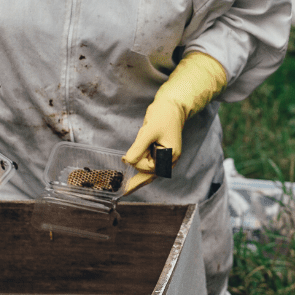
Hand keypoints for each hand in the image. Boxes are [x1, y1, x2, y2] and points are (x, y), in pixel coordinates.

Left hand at [120, 52, 227, 195]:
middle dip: (136, 175)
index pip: (149, 168)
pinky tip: (132, 168)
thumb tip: (127, 162)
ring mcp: (165, 156)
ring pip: (147, 168)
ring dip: (138, 163)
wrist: (172, 104)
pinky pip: (148, 162)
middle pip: (149, 174)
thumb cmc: (164, 116)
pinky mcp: (160, 152)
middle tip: (123, 189)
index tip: (124, 159)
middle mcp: (169, 160)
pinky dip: (140, 162)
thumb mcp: (148, 132)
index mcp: (170, 156)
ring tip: (137, 148)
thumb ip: (138, 149)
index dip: (136, 163)